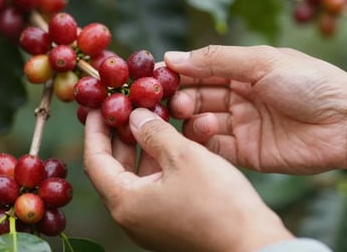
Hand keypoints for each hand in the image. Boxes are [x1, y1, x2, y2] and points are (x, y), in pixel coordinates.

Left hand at [83, 108, 292, 251]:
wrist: (252, 244)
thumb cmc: (218, 203)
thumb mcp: (184, 157)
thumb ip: (155, 132)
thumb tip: (135, 117)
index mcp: (126, 202)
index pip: (96, 160)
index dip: (95, 130)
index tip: (96, 108)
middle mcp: (132, 215)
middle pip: (114, 168)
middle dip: (118, 136)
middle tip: (123, 110)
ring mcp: (151, 219)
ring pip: (136, 175)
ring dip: (141, 147)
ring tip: (148, 119)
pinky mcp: (169, 220)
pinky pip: (154, 184)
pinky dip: (157, 161)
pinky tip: (169, 142)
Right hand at [165, 45, 346, 173]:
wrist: (346, 124)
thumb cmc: (309, 84)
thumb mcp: (261, 61)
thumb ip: (216, 60)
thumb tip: (173, 57)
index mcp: (242, 72)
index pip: (200, 72)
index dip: (178, 74)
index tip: (156, 79)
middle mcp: (238, 99)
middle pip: (197, 98)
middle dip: (181, 99)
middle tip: (173, 103)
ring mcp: (240, 126)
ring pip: (202, 123)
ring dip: (191, 119)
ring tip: (190, 115)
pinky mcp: (245, 152)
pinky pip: (215, 147)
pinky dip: (205, 141)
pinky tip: (207, 130)